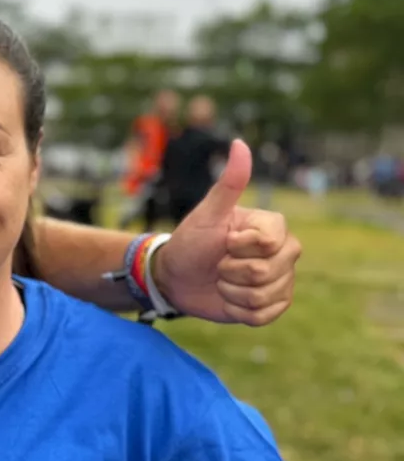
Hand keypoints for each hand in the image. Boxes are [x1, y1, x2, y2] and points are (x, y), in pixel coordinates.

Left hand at [153, 140, 301, 325]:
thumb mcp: (207, 212)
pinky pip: (262, 316)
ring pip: (265, 296)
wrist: (175, 277)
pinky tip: (228, 298)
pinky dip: (237, 310)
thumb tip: (240, 143)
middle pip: (268, 272)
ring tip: (221, 280)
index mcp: (273, 227)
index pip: (269, 243)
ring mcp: (281, 281)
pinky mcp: (272, 306)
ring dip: (231, 291)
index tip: (224, 241)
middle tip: (218, 263)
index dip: (238, 247)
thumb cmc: (190, 240)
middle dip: (231, 271)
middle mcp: (284, 253)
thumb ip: (229, 183)